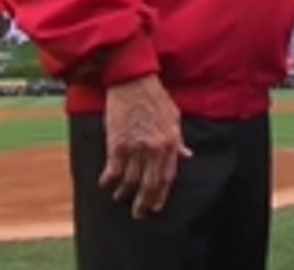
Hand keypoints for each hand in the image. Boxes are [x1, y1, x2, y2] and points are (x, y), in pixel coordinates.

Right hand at [100, 75, 192, 219]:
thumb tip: (187, 156)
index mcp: (170, 141)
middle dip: (144, 201)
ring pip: (130, 179)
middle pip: (150, 183)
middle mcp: (154, 148)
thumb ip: (179, 139)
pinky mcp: (117, 142)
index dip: (161, 194)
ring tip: (120, 198)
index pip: (168, 176)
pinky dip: (109, 180)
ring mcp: (135, 146)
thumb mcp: (174, 116)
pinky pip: (113, 169)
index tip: (156, 205)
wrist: (132, 80)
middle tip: (139, 213)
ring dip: (125, 193)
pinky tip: (106, 185)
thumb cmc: (154, 96)